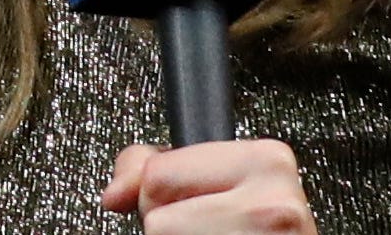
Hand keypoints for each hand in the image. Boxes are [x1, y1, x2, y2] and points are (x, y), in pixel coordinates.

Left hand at [97, 140, 310, 231]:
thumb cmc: (260, 234)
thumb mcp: (217, 181)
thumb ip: (158, 167)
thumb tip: (116, 193)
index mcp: (270, 162)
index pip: (159, 171)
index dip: (169, 195)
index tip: (205, 208)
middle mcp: (274, 206)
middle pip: (157, 211)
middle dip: (172, 224)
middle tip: (215, 231)